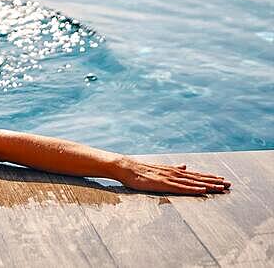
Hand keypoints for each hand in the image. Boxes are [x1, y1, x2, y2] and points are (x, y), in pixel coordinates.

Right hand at [114, 159, 229, 194]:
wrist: (126, 167)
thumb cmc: (140, 170)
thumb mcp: (159, 169)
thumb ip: (174, 168)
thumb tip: (184, 165)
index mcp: (174, 171)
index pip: (195, 174)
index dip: (209, 177)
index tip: (222, 179)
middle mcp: (174, 173)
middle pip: (198, 178)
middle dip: (214, 181)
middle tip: (229, 184)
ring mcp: (169, 178)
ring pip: (193, 182)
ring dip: (208, 185)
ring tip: (221, 187)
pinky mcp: (163, 184)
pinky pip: (181, 187)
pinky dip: (193, 188)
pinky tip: (203, 189)